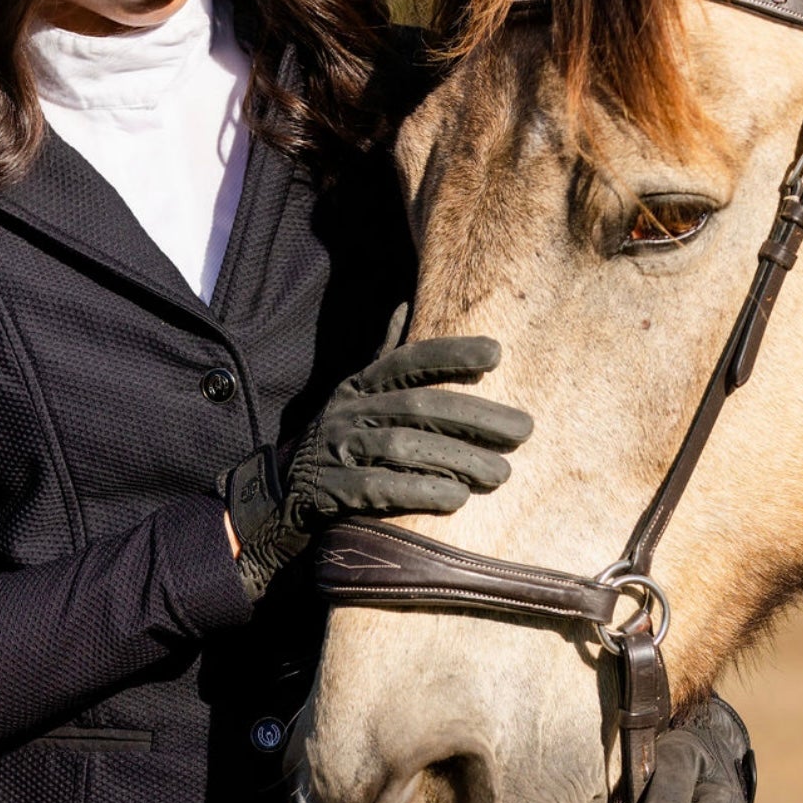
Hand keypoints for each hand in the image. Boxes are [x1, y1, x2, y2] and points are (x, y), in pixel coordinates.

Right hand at [225, 334, 531, 599]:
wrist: (278, 499)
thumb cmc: (335, 443)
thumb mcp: (352, 394)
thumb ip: (382, 356)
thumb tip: (406, 302)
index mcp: (358, 385)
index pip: (408, 360)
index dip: (450, 353)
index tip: (498, 353)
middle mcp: (346, 411)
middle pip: (418, 406)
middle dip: (475, 417)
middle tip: (523, 431)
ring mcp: (336, 449)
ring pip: (402, 446)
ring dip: (457, 460)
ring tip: (501, 474)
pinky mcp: (330, 490)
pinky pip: (378, 488)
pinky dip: (419, 491)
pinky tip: (456, 499)